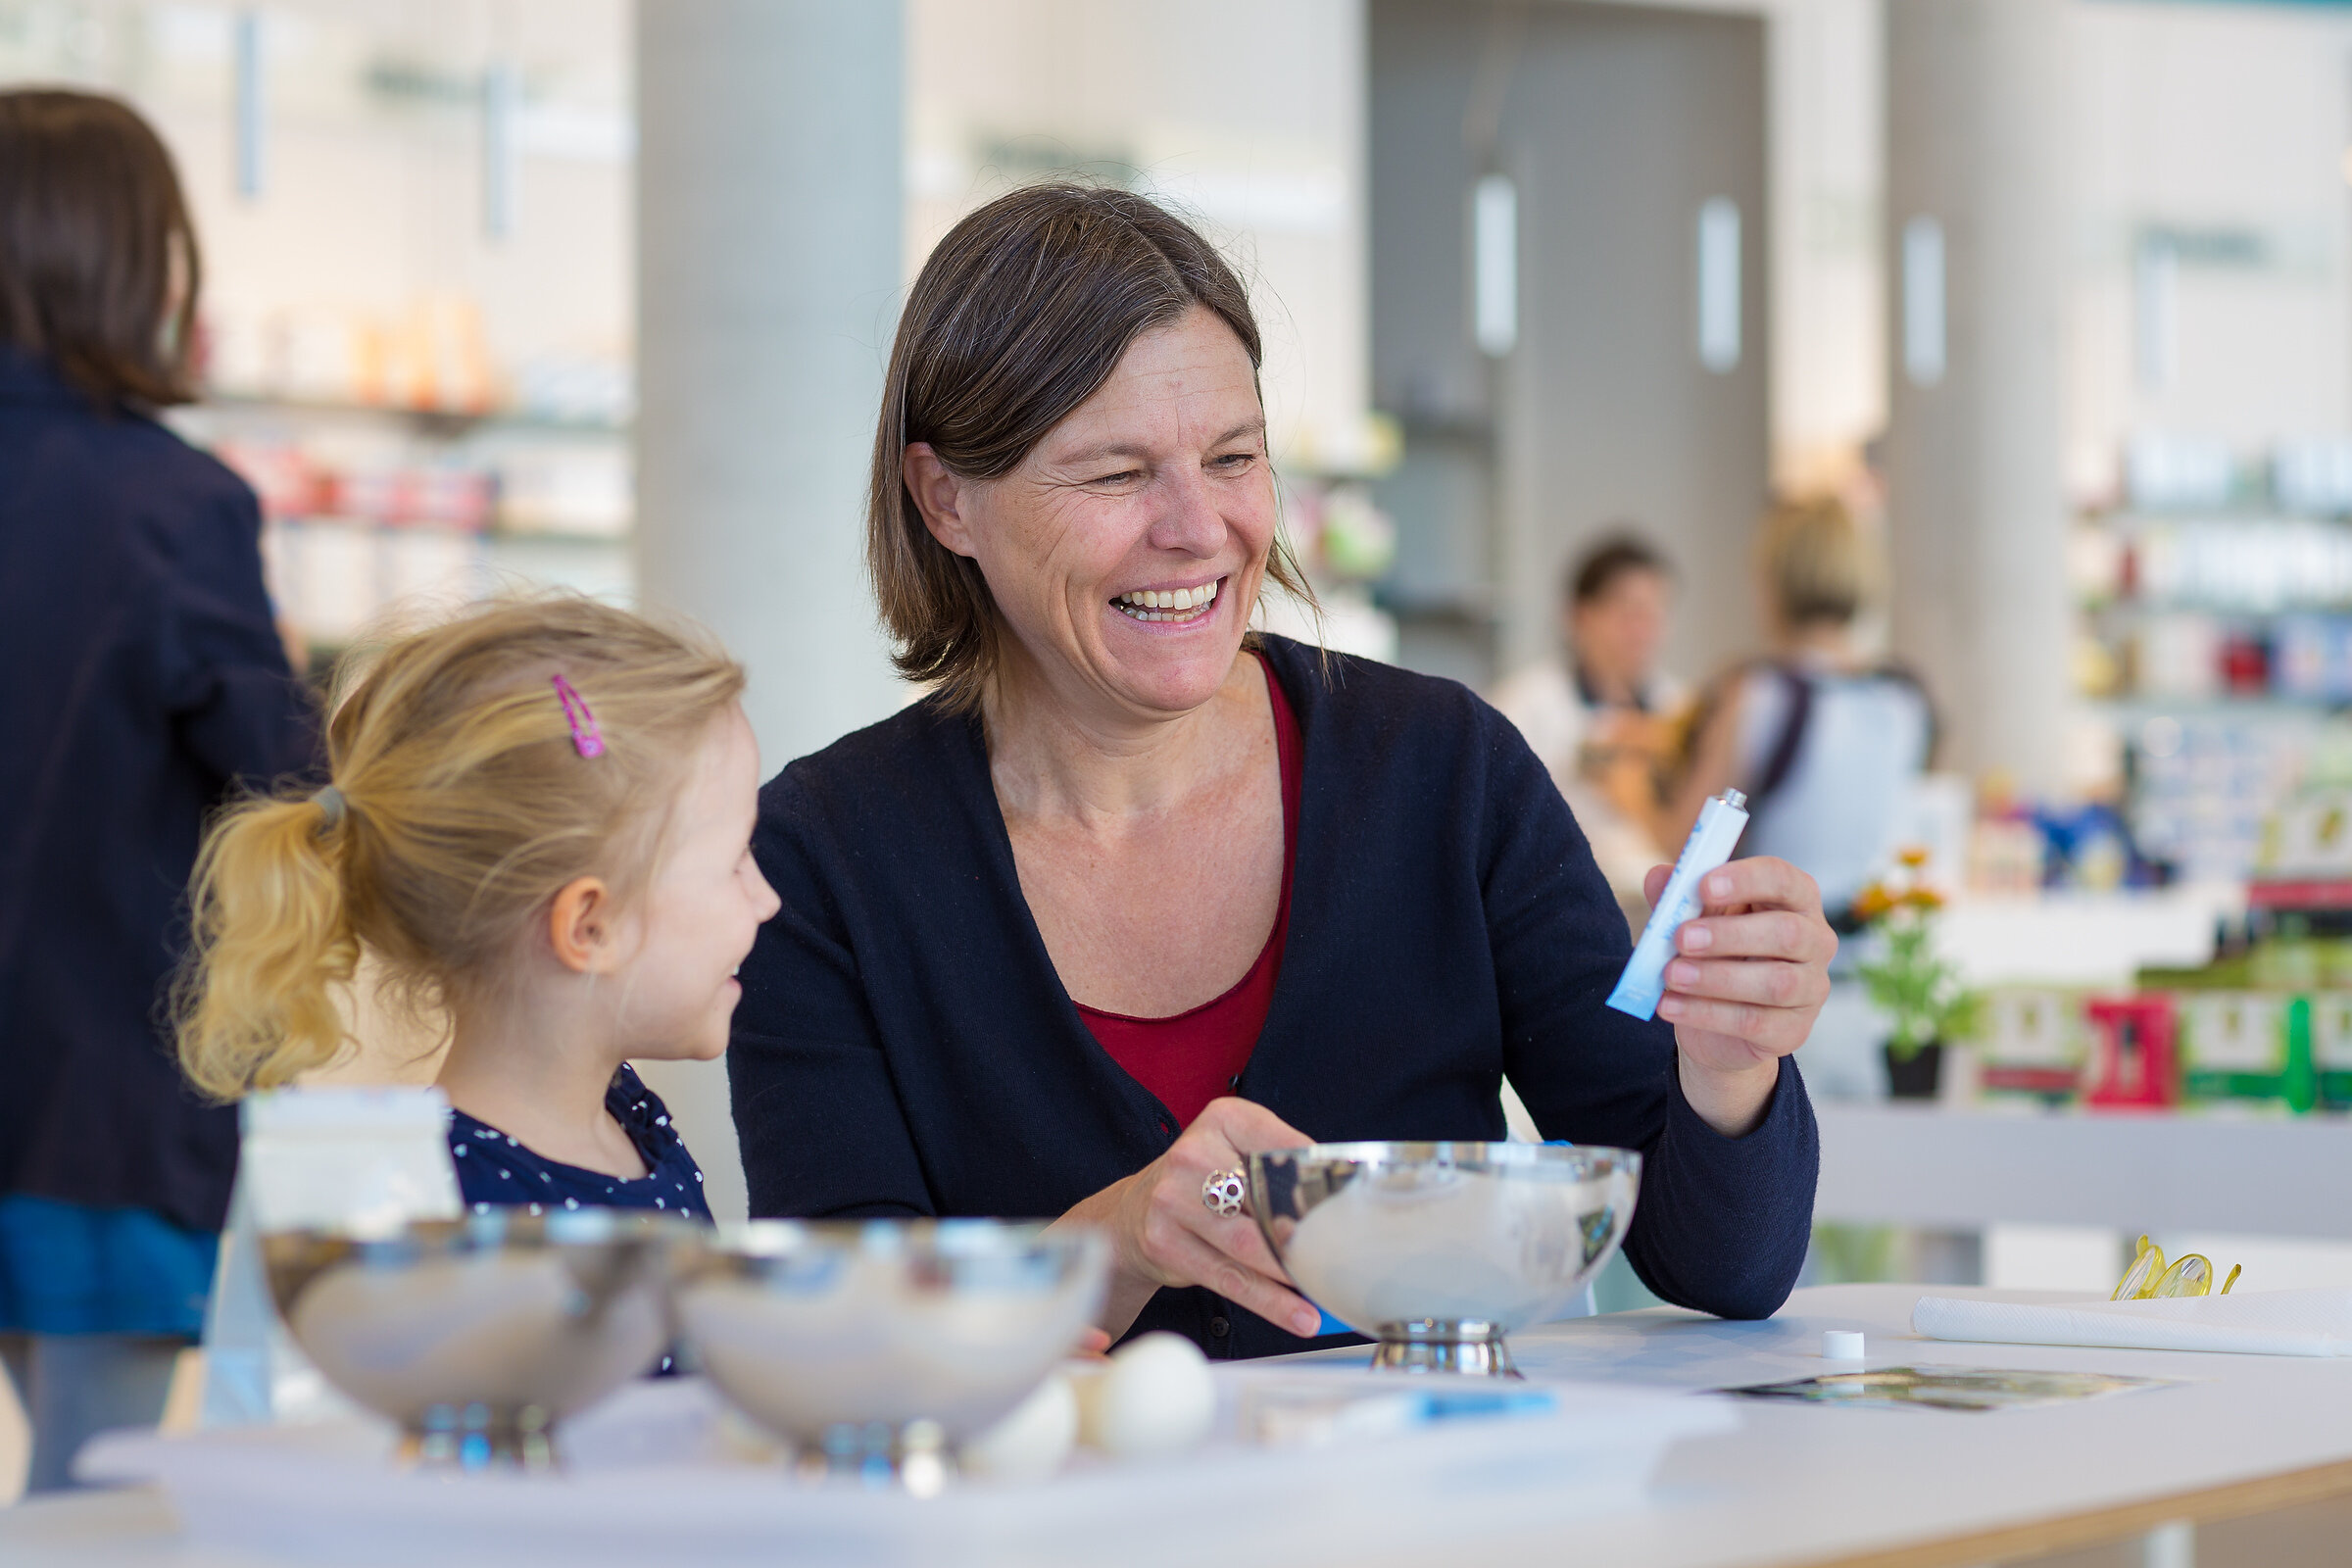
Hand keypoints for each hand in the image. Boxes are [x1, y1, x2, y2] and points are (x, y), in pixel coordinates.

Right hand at [1048, 1097, 1321, 1341]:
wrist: (1132, 1214)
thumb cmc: (1202, 1182)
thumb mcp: (1235, 1150)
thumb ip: (1280, 1163)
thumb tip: (1340, 1195)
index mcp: (1222, 1120)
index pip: (1279, 1144)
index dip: (1314, 1175)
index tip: (1345, 1202)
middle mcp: (1193, 1155)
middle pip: (1264, 1198)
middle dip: (1305, 1230)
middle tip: (1341, 1253)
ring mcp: (1173, 1200)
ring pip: (1248, 1244)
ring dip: (1290, 1271)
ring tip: (1323, 1289)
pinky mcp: (1166, 1244)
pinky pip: (1229, 1278)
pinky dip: (1269, 1302)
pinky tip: (1298, 1316)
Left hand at [1641, 855, 1835, 1136]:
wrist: (1715, 1023)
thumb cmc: (1713, 954)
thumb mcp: (1694, 920)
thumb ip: (1678, 898)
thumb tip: (1659, 876)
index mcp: (1795, 900)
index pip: (1784, 879)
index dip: (1746, 879)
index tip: (1703, 886)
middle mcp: (1815, 941)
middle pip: (1787, 932)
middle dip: (1729, 934)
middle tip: (1681, 938)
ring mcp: (1811, 989)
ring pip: (1776, 983)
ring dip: (1716, 977)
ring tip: (1670, 975)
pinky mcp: (1794, 1030)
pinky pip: (1755, 1022)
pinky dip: (1706, 1013)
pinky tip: (1668, 1005)